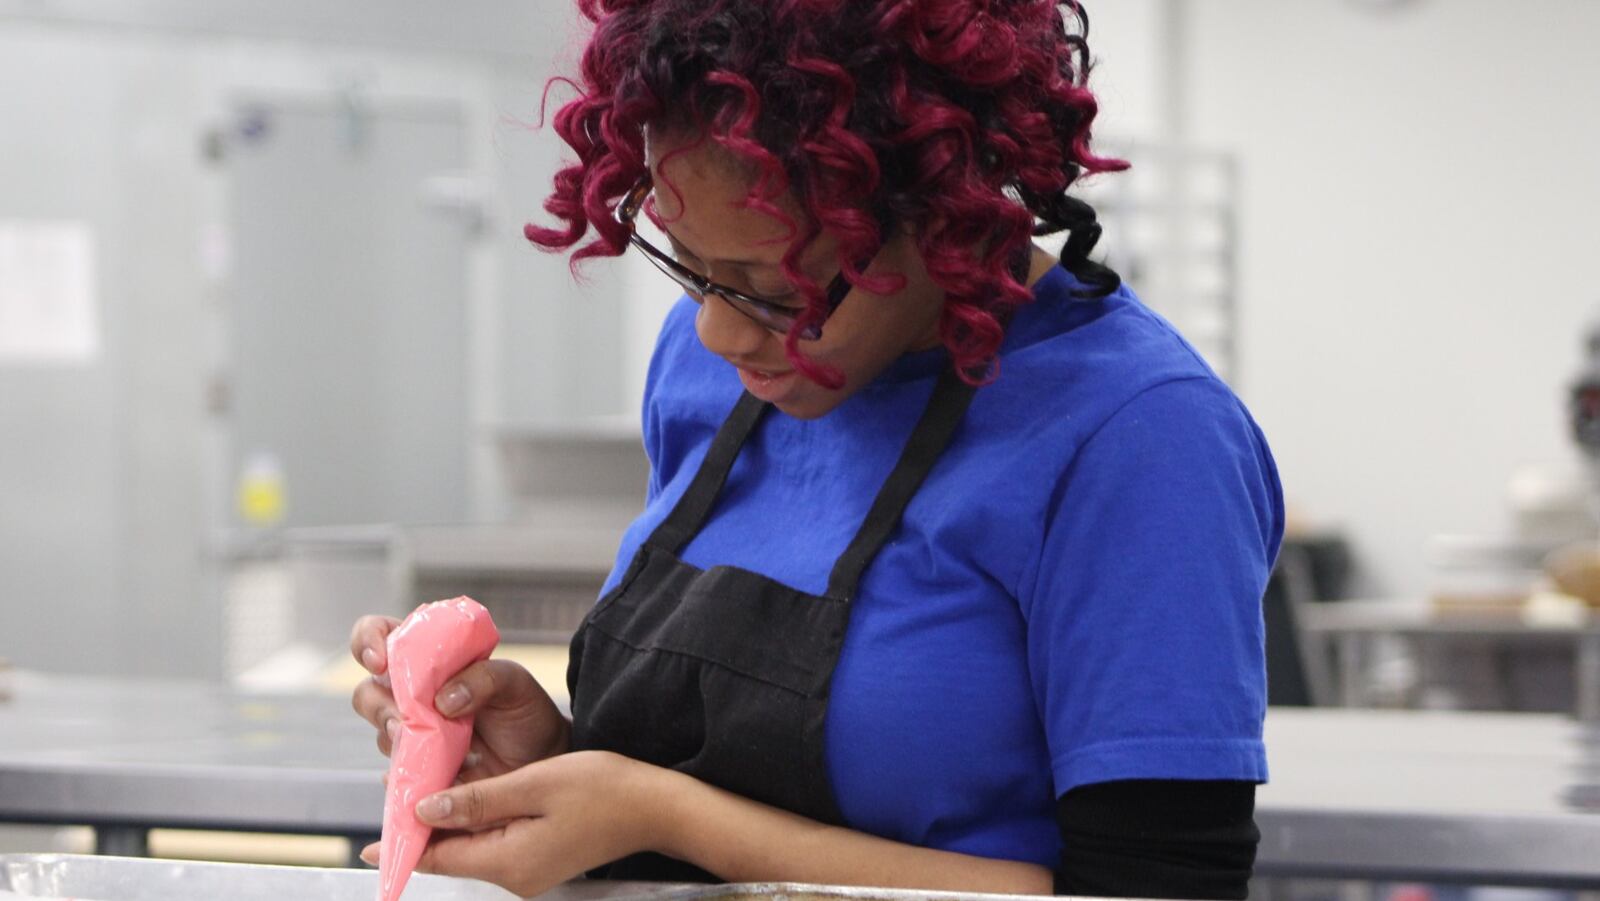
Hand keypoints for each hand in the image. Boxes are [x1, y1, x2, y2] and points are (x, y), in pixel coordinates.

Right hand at [349, 614, 570, 781]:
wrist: (540, 757)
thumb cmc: (524, 710)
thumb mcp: (514, 682)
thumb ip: (484, 678)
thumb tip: (443, 701)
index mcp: (429, 658)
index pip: (381, 634)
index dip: (368, 641)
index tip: (380, 661)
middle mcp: (413, 694)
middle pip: (367, 692)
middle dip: (378, 705)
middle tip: (403, 719)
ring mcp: (413, 733)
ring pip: (381, 734)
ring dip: (394, 740)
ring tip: (422, 746)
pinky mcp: (419, 768)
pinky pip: (396, 775)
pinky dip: (404, 776)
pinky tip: (425, 778)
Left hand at [358, 751, 666, 896]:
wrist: (656, 805)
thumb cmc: (604, 789)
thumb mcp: (534, 784)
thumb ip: (476, 800)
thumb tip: (425, 811)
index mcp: (510, 861)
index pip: (440, 860)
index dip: (402, 847)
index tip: (367, 844)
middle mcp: (515, 876)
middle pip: (453, 856)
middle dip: (424, 829)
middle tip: (397, 792)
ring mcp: (529, 871)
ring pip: (472, 848)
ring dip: (450, 822)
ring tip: (426, 787)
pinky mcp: (541, 859)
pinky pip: (494, 844)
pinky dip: (476, 822)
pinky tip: (469, 797)